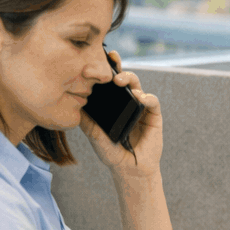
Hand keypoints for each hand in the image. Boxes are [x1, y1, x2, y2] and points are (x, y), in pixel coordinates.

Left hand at [80, 52, 162, 176]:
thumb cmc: (112, 154)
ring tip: (121, 81)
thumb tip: (76, 107)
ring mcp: (141, 108)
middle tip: (111, 67)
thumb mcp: (95, 137)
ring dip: (130, 79)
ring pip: (138, 86)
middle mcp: (127, 103)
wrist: (130, 169)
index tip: (99, 59)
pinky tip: (140, 98)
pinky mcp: (153, 115)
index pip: (109, 85)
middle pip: (124, 79)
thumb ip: (88, 123)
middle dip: (119, 69)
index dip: (106, 71)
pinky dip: (147, 97)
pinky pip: (152, 101)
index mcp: (113, 106)